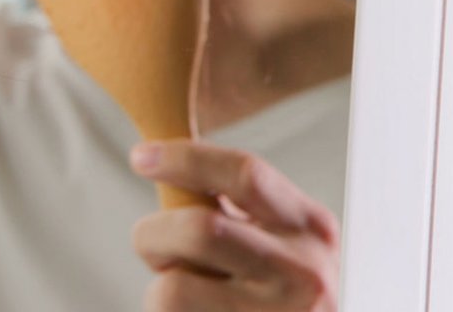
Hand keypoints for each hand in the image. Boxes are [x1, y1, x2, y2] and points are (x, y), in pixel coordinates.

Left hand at [130, 141, 339, 310]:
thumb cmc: (278, 299)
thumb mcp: (281, 245)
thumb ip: (238, 211)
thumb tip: (167, 163)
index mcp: (311, 229)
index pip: (245, 173)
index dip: (184, 158)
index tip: (141, 156)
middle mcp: (303, 274)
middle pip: (198, 229)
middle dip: (153, 234)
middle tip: (152, 246)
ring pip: (172, 289)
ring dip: (159, 291)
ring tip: (185, 300)